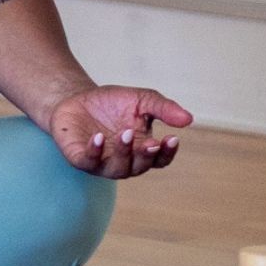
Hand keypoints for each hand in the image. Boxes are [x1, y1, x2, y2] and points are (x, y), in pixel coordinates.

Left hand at [48, 84, 191, 178]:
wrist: (76, 98)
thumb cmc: (111, 104)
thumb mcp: (141, 100)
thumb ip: (163, 108)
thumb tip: (189, 118)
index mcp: (142, 151)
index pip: (160, 159)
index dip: (167, 152)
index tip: (172, 138)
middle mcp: (124, 162)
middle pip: (141, 166)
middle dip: (145, 154)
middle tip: (149, 142)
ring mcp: (102, 163)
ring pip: (117, 167)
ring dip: (122, 152)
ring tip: (125, 133)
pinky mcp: (79, 158)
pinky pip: (88, 161)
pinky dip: (94, 151)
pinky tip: (98, 137)